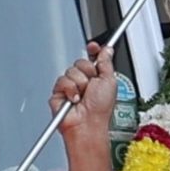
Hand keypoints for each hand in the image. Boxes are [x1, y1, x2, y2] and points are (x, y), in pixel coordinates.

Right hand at [49, 40, 118, 160]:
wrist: (87, 124)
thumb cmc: (100, 109)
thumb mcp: (110, 81)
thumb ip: (106, 63)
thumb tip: (107, 50)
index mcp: (97, 77)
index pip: (93, 57)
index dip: (93, 50)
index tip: (94, 47)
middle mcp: (84, 80)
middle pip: (80, 62)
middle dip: (87, 72)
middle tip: (91, 85)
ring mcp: (71, 86)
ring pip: (71, 71)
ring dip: (79, 83)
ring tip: (82, 95)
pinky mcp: (59, 92)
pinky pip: (61, 80)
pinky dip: (69, 89)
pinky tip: (73, 98)